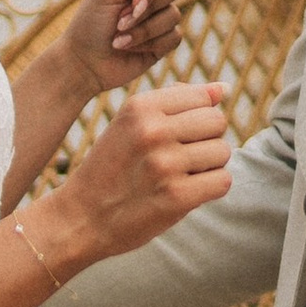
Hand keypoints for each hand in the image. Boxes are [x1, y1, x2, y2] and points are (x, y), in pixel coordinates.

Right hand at [46, 84, 230, 262]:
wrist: (81, 218)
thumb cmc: (112, 168)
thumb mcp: (130, 123)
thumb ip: (174, 102)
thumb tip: (223, 88)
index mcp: (140, 107)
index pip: (203, 97)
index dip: (198, 117)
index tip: (178, 135)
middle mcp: (152, 131)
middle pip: (217, 122)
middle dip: (207, 140)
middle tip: (183, 157)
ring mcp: (165, 164)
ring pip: (223, 152)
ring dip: (210, 166)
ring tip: (181, 175)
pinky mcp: (176, 197)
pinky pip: (223, 181)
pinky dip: (211, 189)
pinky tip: (187, 192)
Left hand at [51, 0, 184, 97]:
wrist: (84, 64)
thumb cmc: (91, 23)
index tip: (128, 3)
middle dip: (144, 10)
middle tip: (119, 23)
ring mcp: (160, 16)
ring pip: (174, 15)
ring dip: (142, 31)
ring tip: (119, 39)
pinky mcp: (164, 40)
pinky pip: (174, 37)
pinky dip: (149, 44)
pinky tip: (130, 49)